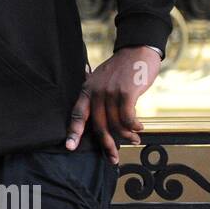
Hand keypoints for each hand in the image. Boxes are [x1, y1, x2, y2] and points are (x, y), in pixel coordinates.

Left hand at [64, 46, 161, 163]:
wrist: (137, 50)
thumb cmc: (121, 69)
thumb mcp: (101, 79)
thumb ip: (97, 96)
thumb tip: (100, 120)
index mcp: (87, 90)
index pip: (78, 114)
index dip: (74, 132)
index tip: (70, 147)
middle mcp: (96, 92)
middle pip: (98, 125)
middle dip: (107, 145)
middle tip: (113, 158)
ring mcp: (111, 92)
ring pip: (115, 123)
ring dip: (126, 136)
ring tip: (134, 139)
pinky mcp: (126, 92)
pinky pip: (128, 117)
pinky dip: (134, 126)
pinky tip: (139, 128)